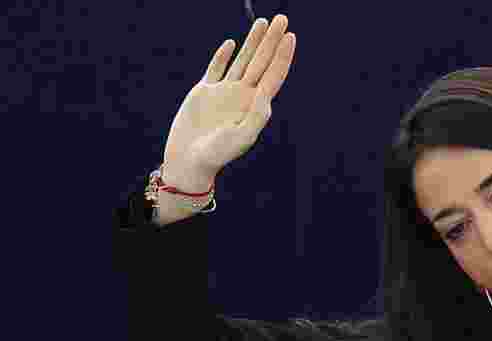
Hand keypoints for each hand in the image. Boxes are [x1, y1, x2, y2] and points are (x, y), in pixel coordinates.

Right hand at [162, 14, 295, 186]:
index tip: (291, 35)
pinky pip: (216, 69)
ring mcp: (224, 92)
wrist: (189, 161)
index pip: (273, 75)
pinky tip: (232, 44)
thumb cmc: (217, 155)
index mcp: (254, 106)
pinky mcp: (204, 93)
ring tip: (263, 22)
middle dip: (272, 40)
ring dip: (254, 42)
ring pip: (242, 60)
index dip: (283, 55)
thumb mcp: (240, 138)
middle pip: (261, 61)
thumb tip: (266, 94)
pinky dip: (223, 55)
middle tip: (282, 18)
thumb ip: (256, 117)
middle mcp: (242, 96)